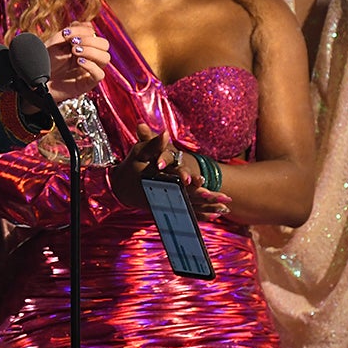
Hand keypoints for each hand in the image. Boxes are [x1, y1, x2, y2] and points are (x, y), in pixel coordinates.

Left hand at [43, 22, 109, 102]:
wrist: (34, 79)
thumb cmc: (44, 60)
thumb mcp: (56, 41)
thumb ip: (73, 31)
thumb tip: (89, 25)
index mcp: (83, 45)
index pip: (95, 34)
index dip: (84, 31)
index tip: (67, 34)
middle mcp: (88, 57)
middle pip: (104, 45)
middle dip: (90, 40)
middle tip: (73, 43)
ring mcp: (89, 70)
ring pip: (105, 58)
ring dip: (91, 51)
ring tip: (75, 52)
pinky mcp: (87, 83)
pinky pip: (100, 74)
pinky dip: (91, 66)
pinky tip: (79, 61)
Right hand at [111, 124, 231, 215]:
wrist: (121, 186)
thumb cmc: (131, 165)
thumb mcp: (139, 151)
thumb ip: (153, 142)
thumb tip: (165, 131)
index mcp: (154, 179)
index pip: (174, 181)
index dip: (189, 182)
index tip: (205, 183)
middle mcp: (161, 194)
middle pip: (187, 197)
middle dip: (206, 199)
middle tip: (226, 199)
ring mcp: (165, 204)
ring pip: (189, 208)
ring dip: (208, 209)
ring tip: (226, 209)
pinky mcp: (168, 209)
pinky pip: (186, 214)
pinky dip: (200, 215)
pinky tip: (215, 216)